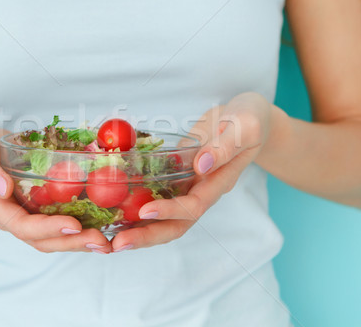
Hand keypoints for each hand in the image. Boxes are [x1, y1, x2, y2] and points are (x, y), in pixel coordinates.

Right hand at [0, 117, 111, 252]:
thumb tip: (4, 189)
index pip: (20, 225)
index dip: (47, 229)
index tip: (74, 225)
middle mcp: (8, 213)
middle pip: (39, 239)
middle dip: (70, 242)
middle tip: (100, 242)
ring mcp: (21, 210)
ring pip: (49, 235)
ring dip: (76, 241)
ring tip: (103, 243)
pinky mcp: (32, 203)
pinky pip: (53, 219)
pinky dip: (75, 226)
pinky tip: (97, 225)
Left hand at [110, 92, 272, 251]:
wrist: (248, 117)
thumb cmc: (249, 119)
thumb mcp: (244, 127)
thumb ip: (224, 147)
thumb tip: (201, 165)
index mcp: (220, 181)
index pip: (194, 205)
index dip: (170, 211)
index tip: (144, 211)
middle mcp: (203, 190)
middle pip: (177, 224)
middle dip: (147, 235)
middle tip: (117, 244)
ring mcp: (190, 187)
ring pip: (166, 218)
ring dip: (139, 231)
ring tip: (111, 240)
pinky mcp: (179, 179)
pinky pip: (158, 198)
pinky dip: (137, 211)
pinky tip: (115, 215)